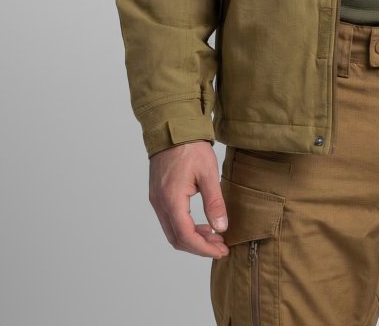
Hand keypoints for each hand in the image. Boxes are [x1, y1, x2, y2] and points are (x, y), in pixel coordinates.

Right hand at [148, 140, 229, 257]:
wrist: (172, 128)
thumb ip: (214, 202)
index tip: (221, 250)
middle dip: (199, 247)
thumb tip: (221, 228)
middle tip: (220, 246)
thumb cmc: (190, 147)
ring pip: (172, 231)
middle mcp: (160, 203)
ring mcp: (156, 200)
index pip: (185, 236)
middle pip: (177, 238)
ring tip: (214, 235)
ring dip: (192, 238)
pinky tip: (201, 224)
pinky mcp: (158, 195)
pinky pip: (170, 220)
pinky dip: (185, 227)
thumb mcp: (208, 173)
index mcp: (171, 199)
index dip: (204, 248)